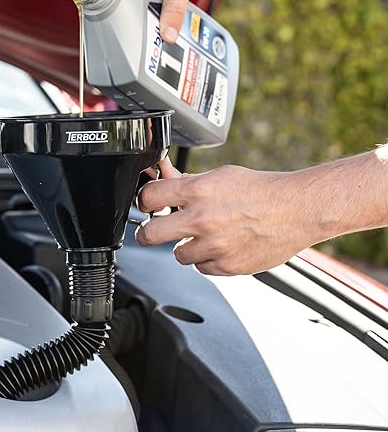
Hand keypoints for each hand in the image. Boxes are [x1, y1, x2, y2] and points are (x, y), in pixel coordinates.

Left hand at [135, 158, 316, 275]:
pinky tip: (223, 246)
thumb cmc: (260, 190)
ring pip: (177, 255)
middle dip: (147, 233)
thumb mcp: (220, 176)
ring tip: (206, 235)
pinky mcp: (227, 266)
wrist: (297, 209)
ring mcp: (214, 246)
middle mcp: (202, 219)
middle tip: (153, 230)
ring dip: (186, 246)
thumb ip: (187, 180)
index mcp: (197, 191)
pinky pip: (202, 268)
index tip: (148, 204)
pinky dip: (208, 259)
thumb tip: (162, 174)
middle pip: (148, 235)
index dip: (144, 201)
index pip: (148, 197)